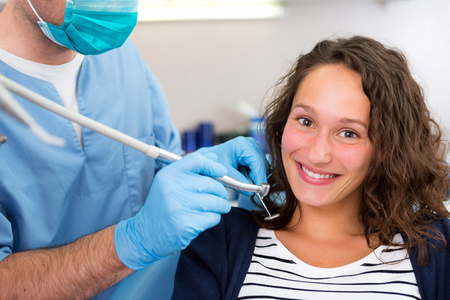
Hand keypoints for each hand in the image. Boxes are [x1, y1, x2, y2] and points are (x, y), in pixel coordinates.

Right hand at [114, 152, 230, 269]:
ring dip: (220, 205)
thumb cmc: (163, 206)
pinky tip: (203, 219)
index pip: (197, 160)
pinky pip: (213, 217)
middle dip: (220, 191)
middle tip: (220, 196)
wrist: (147, 234)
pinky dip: (214, 218)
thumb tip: (215, 158)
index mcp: (168, 175)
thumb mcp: (170, 183)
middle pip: (210, 183)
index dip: (213, 166)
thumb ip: (191, 170)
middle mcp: (172, 188)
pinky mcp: (186, 225)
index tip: (222, 172)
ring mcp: (179, 207)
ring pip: (215, 201)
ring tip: (215, 208)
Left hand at [197, 136, 268, 194]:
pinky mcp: (253, 153)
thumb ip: (238, 183)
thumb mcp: (224, 175)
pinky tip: (244, 178)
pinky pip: (259, 168)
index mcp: (242, 145)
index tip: (261, 192)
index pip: (257, 163)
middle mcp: (250, 143)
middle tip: (250, 190)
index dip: (260, 178)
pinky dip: (254, 175)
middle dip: (257, 178)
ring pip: (262, 167)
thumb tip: (253, 192)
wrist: (207, 159)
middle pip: (262, 165)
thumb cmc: (213, 165)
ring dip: (255, 178)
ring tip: (243, 182)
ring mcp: (253, 148)